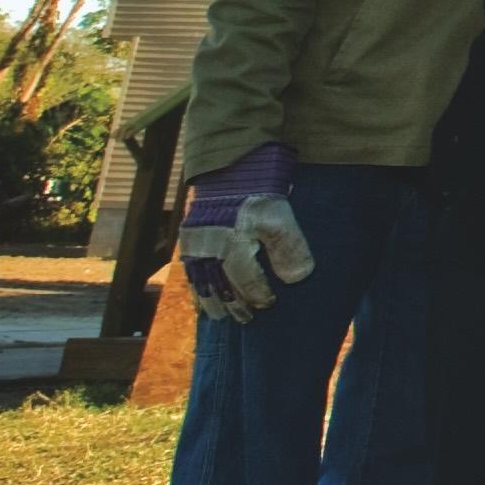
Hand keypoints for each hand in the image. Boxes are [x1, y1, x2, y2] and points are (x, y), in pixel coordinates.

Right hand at [175, 146, 315, 321]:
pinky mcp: (187, 238)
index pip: (245, 281)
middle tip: (246, 318)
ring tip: (220, 315)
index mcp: (232, 245)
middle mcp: (209, 249)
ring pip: (200, 282)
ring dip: (210, 301)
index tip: (270, 303)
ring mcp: (194, 244)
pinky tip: (199, 300)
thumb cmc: (259, 193)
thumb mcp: (281, 217)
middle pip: (219, 286)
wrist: (232, 166)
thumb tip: (297, 279)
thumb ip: (289, 248)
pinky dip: (194, 288)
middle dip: (232, 304)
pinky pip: (188, 271)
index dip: (258, 295)